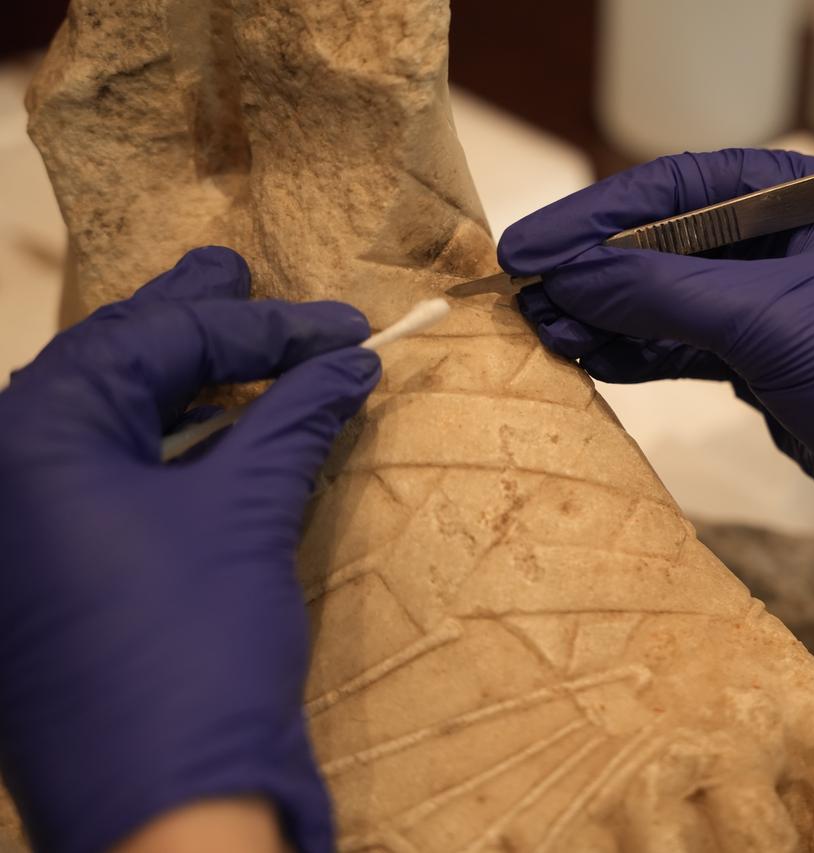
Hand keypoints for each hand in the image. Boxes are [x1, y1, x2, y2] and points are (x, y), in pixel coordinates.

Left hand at [0, 247, 378, 852]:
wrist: (160, 809)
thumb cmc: (190, 653)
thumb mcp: (247, 514)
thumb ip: (292, 420)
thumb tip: (346, 365)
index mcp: (31, 437)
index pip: (152, 341)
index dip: (258, 323)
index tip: (343, 324)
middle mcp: (7, 473)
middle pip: (108, 367)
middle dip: (187, 320)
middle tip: (240, 272)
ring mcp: (23, 529)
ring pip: (105, 424)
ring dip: (181, 384)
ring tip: (238, 343)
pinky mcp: (50, 577)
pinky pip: (105, 481)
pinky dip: (170, 448)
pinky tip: (222, 434)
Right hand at [498, 149, 813, 627]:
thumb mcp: (769, 323)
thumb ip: (663, 292)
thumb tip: (572, 275)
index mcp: (806, 200)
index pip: (678, 188)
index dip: (596, 214)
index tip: (530, 243)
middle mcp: (788, 242)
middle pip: (666, 242)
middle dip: (596, 271)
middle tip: (525, 293)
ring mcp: (776, 305)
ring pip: (670, 299)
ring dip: (608, 316)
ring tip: (545, 330)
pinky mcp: (768, 362)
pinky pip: (686, 346)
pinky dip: (638, 354)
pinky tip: (590, 358)